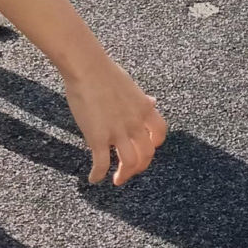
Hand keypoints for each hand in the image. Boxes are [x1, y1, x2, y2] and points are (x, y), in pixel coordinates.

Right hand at [60, 55, 169, 187]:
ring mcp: (118, 131)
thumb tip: (152, 102)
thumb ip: (142, 100)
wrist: (88, 68)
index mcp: (145, 109)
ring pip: (130, 163)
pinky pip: (101, 163)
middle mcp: (135, 123)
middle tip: (129, 171)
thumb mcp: (131, 86)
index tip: (146, 149)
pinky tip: (93, 179)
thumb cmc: (105, 73)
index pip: (159, 134)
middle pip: (147, 153)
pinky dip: (98, 175)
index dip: (154, 145)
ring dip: (124, 175)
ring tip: (117, 179)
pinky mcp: (98, 138)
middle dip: (140, 166)